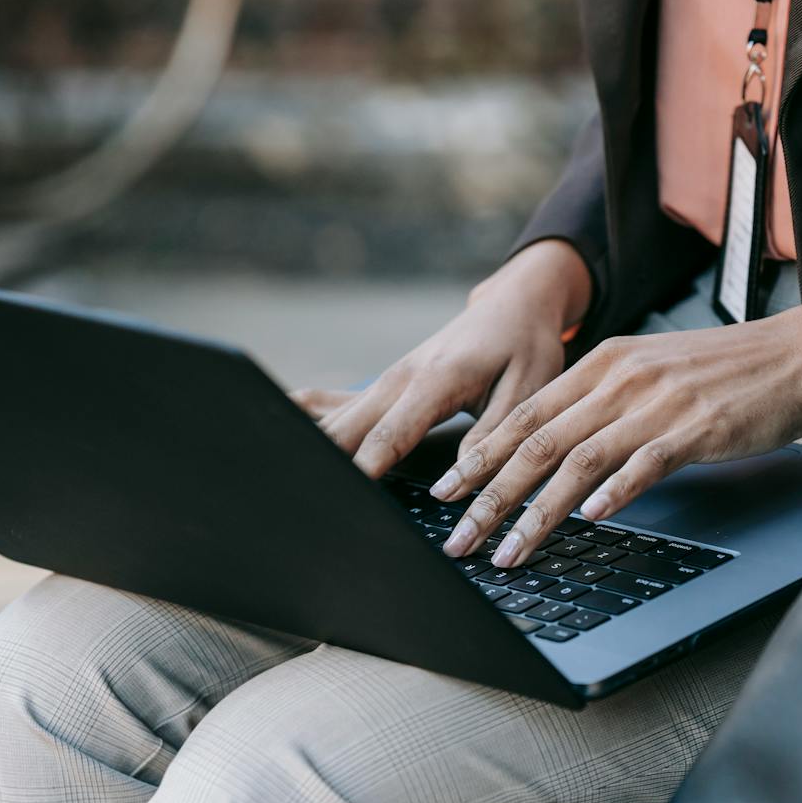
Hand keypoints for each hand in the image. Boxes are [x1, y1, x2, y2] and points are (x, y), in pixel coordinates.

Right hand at [294, 239, 591, 477]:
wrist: (512, 304)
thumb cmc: (525, 346)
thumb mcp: (527, 391)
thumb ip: (491, 438)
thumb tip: (453, 487)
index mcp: (436, 380)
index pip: (390, 435)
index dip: (362, 469)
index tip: (341, 497)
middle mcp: (401, 378)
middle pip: (347, 429)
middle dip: (320, 462)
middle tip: (294, 499)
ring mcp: (387, 379)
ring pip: (333, 418)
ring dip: (306, 445)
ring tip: (274, 475)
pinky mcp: (384, 384)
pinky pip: (334, 402)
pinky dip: (307, 419)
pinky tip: (274, 429)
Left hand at [431, 300, 801, 567]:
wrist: (801, 352)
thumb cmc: (729, 371)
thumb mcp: (652, 371)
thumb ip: (604, 401)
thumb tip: (557, 445)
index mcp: (605, 362)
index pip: (525, 413)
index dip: (480, 456)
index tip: (445, 493)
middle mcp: (622, 379)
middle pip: (537, 442)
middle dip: (488, 496)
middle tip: (457, 538)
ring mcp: (658, 403)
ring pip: (578, 461)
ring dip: (536, 513)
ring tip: (508, 552)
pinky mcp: (698, 428)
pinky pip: (645, 463)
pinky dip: (615, 492)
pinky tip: (592, 520)